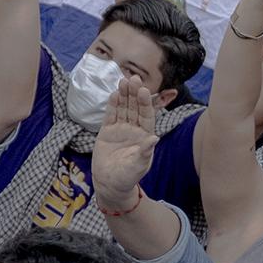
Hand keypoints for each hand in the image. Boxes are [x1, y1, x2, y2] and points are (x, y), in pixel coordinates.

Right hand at [91, 78, 161, 213]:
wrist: (110, 184)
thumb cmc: (128, 177)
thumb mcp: (138, 165)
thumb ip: (145, 152)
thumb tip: (155, 138)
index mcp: (145, 136)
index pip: (146, 115)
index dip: (145, 103)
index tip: (144, 90)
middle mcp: (134, 129)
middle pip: (135, 108)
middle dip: (134, 93)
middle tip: (133, 78)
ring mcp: (120, 129)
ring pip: (123, 109)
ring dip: (124, 95)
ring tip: (122, 80)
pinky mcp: (107, 132)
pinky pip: (110, 116)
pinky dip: (112, 105)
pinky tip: (114, 94)